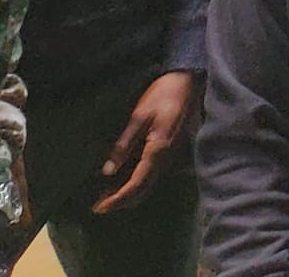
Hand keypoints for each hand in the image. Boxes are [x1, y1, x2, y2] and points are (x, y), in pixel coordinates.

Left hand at [93, 70, 198, 213]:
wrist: (189, 79)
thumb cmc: (164, 94)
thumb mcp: (139, 116)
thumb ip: (125, 143)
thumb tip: (108, 171)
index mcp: (158, 149)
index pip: (136, 183)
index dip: (118, 199)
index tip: (99, 208)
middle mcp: (167, 157)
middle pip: (144, 188)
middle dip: (122, 201)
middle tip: (100, 206)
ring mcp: (172, 153)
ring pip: (150, 182)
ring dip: (130, 192)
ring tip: (108, 195)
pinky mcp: (172, 148)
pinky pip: (154, 172)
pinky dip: (138, 181)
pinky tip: (125, 177)